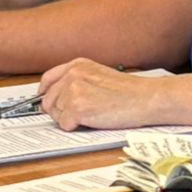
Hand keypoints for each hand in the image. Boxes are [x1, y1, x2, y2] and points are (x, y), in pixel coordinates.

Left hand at [37, 58, 156, 130]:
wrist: (146, 98)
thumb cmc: (129, 91)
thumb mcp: (99, 75)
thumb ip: (77, 81)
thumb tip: (58, 97)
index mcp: (78, 65)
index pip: (47, 79)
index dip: (45, 94)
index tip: (45, 101)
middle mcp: (72, 75)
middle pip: (48, 100)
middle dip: (59, 110)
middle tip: (79, 114)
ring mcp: (73, 91)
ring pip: (56, 114)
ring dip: (70, 119)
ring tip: (92, 114)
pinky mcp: (77, 108)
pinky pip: (64, 125)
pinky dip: (76, 127)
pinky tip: (92, 120)